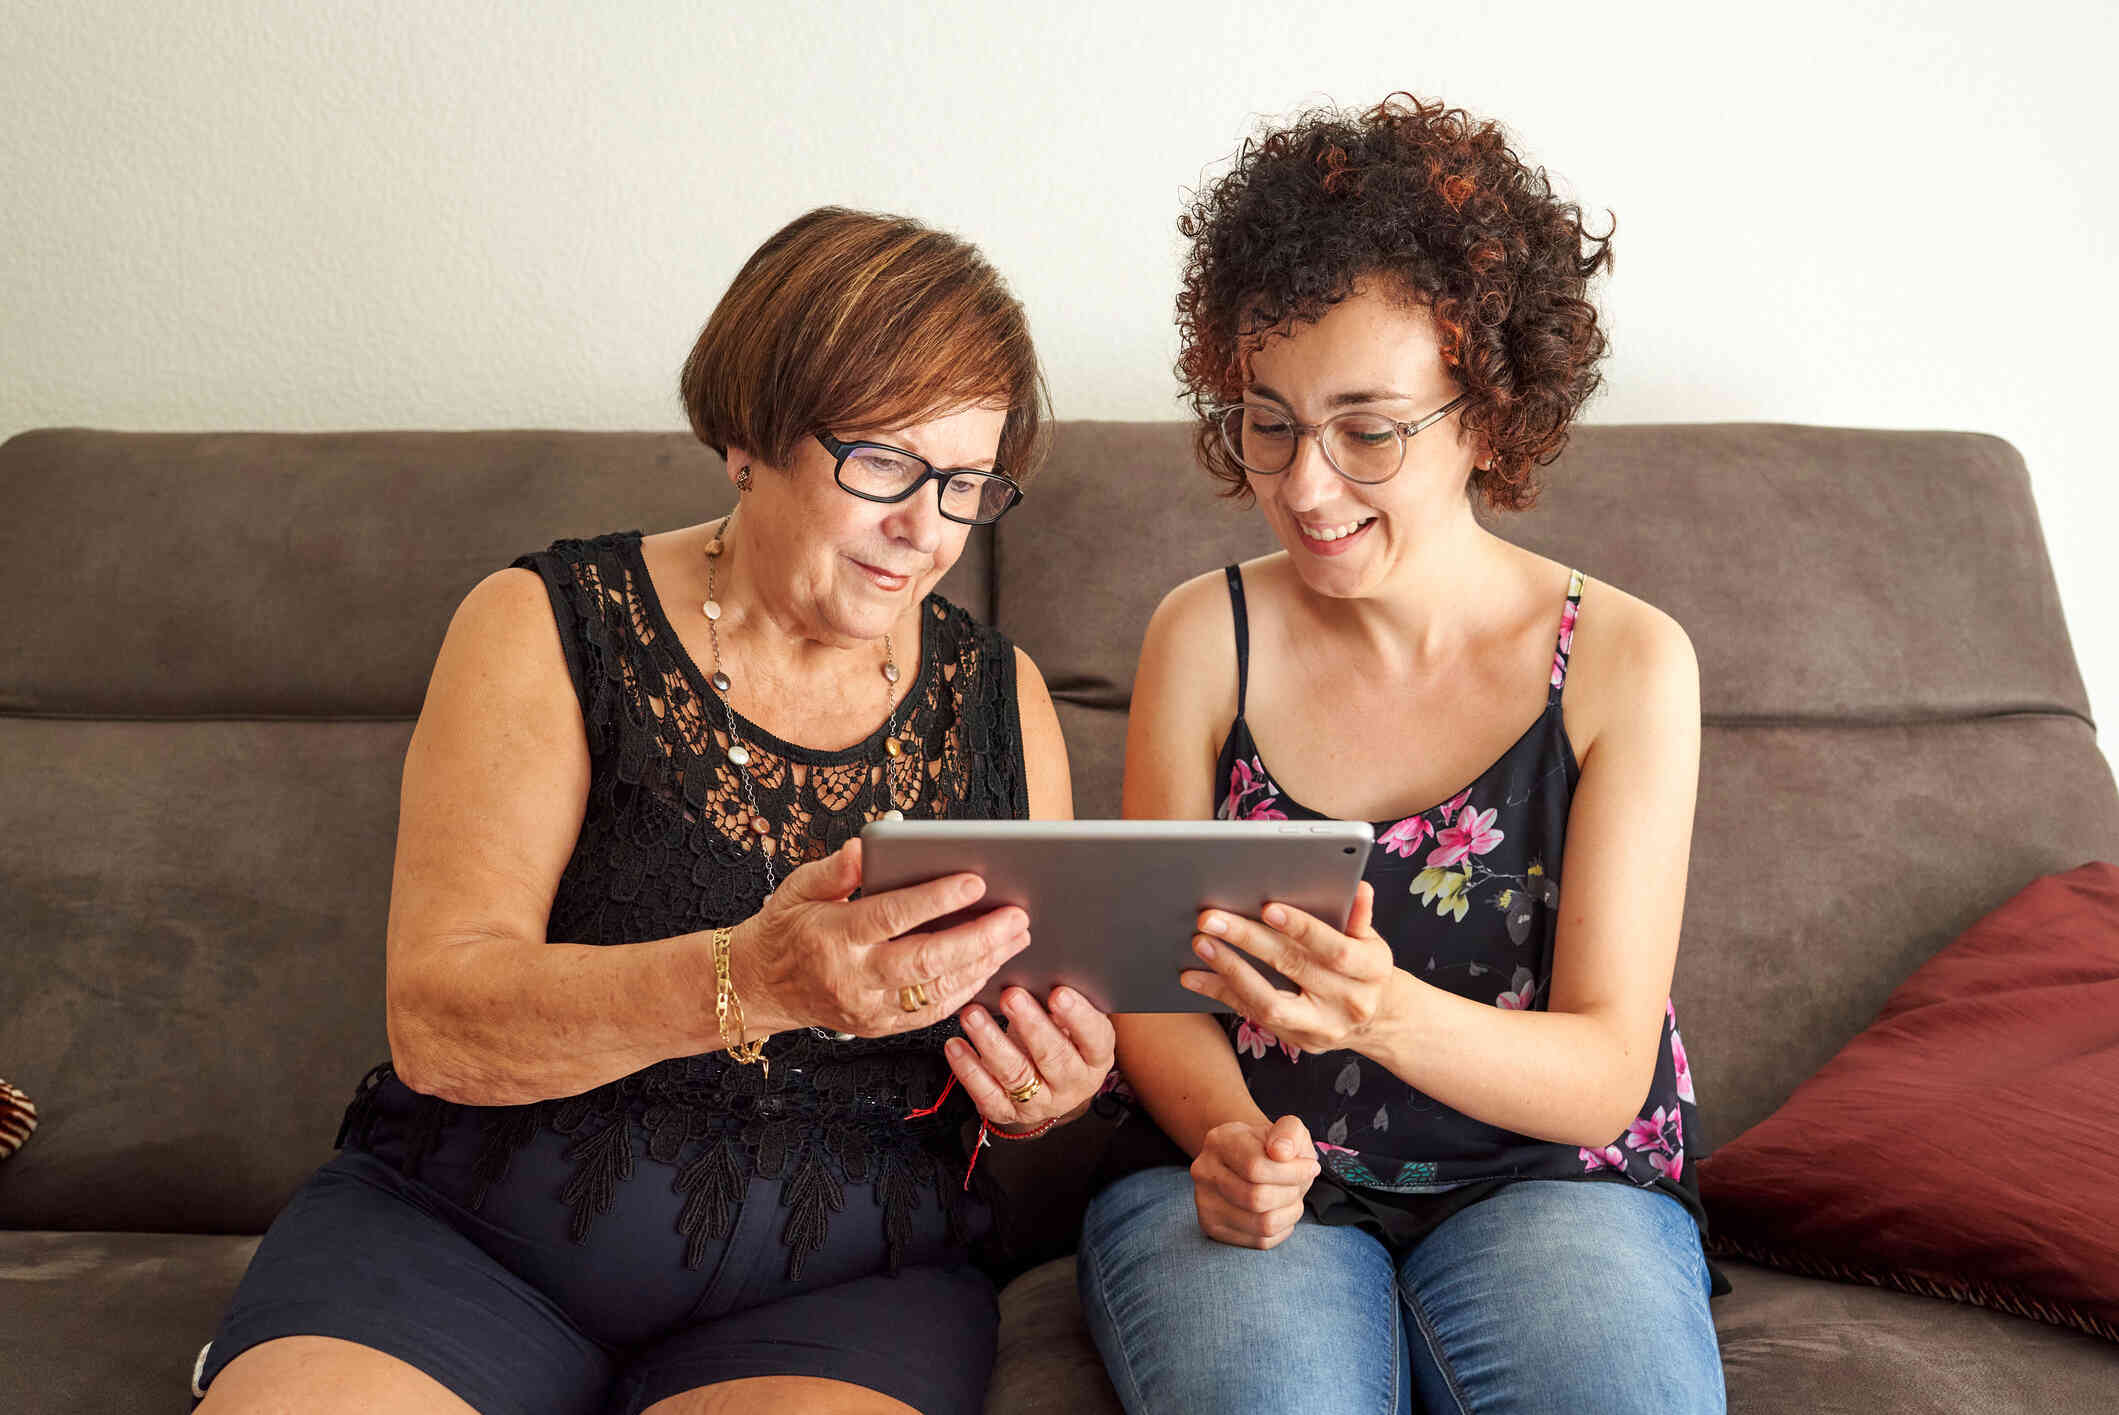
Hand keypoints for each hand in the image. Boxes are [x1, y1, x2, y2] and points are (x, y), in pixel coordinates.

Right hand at [732, 839, 1030, 1038]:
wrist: (762, 985)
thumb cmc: (787, 928)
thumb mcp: (799, 887)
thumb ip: (837, 869)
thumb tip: (869, 846)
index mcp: (833, 936)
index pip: (892, 916)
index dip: (935, 899)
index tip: (975, 880)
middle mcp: (854, 977)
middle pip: (926, 961)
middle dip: (978, 938)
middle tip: (1016, 915)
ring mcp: (869, 1008)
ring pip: (937, 991)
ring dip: (983, 964)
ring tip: (1016, 936)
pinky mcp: (880, 1026)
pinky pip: (932, 1012)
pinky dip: (966, 989)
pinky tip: (990, 965)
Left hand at [944, 986, 1115, 1133]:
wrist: (1048, 1088)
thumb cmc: (1060, 1040)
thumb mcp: (1070, 1024)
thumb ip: (1061, 1005)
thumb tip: (1040, 972)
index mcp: (1096, 1057)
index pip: (1094, 1037)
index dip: (1077, 1016)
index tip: (1058, 992)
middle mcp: (1073, 1083)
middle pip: (1053, 1057)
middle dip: (1030, 1024)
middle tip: (1011, 996)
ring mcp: (1041, 1101)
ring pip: (1016, 1074)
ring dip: (991, 1042)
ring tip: (972, 1014)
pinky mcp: (1009, 1112)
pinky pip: (987, 1094)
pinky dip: (969, 1069)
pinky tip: (956, 1045)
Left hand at [1179, 882, 1397, 1053]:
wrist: (1375, 1020)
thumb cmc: (1364, 967)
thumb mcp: (1370, 940)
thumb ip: (1358, 916)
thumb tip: (1358, 887)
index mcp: (1371, 970)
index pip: (1335, 949)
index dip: (1301, 928)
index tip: (1267, 907)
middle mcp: (1349, 1003)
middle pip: (1294, 968)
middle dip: (1249, 939)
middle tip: (1212, 918)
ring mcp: (1321, 1027)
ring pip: (1269, 1003)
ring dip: (1230, 971)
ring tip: (1200, 943)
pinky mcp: (1297, 1040)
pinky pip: (1252, 1015)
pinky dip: (1221, 993)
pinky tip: (1194, 976)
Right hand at [1192, 1114, 1319, 1248]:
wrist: (1251, 1162)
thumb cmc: (1272, 1147)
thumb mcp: (1288, 1129)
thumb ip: (1289, 1132)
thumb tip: (1281, 1152)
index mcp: (1219, 1141)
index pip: (1256, 1167)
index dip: (1292, 1173)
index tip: (1310, 1167)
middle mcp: (1204, 1172)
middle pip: (1257, 1199)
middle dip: (1290, 1193)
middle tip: (1299, 1185)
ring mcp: (1205, 1203)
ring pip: (1262, 1224)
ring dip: (1290, 1213)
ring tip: (1292, 1198)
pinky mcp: (1214, 1228)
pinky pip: (1260, 1241)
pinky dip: (1282, 1229)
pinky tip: (1280, 1211)